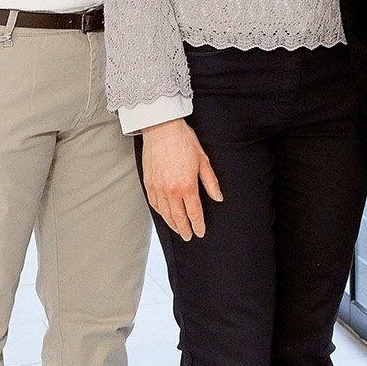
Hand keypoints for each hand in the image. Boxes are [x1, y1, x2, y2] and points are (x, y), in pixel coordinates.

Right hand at [141, 119, 222, 240]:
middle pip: (178, 217)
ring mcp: (157, 188)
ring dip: (172, 224)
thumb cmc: (184, 141)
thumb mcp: (203, 160)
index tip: (200, 232)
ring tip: (179, 230)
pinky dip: (160, 213)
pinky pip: (154, 204)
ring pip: (165, 213)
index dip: (198, 224)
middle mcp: (171, 190)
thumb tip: (218, 198)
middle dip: (185, 229)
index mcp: (187, 185)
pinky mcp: (148, 183)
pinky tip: (165, 215)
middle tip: (189, 236)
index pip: (194, 213)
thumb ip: (210, 182)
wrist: (162, 129)